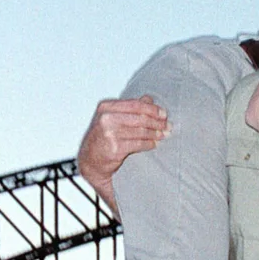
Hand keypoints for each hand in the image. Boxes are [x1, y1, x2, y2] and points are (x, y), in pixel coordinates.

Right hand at [77, 95, 168, 214]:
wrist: (90, 160)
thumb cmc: (103, 137)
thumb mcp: (113, 118)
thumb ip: (130, 108)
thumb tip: (149, 99)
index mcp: (106, 107)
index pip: (135, 104)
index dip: (152, 109)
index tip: (164, 114)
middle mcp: (106, 119)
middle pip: (140, 118)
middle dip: (157, 122)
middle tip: (168, 126)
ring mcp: (109, 134)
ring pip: (141, 131)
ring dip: (155, 134)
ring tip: (163, 135)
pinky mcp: (114, 148)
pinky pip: (138, 144)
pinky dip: (149, 144)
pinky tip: (154, 144)